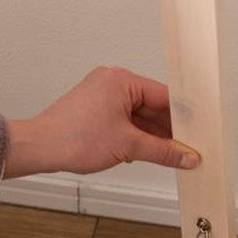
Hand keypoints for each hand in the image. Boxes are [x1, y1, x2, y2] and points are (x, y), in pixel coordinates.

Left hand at [4, 66, 199, 177]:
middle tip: (188, 148)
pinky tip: (147, 153)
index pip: (164, 97)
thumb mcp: (127, 146)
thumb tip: (186, 157)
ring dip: (151, 137)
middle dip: (168, 130)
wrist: (39, 148)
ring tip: (171, 155)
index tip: (198, 132)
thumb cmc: (73, 139)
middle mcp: (112, 83)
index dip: (183, 118)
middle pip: (152, 107)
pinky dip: (135, 137)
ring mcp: (102, 97)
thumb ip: (162, 152)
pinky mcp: (94, 111)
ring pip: (137, 117)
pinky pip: (123, 122)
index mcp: (122, 80)